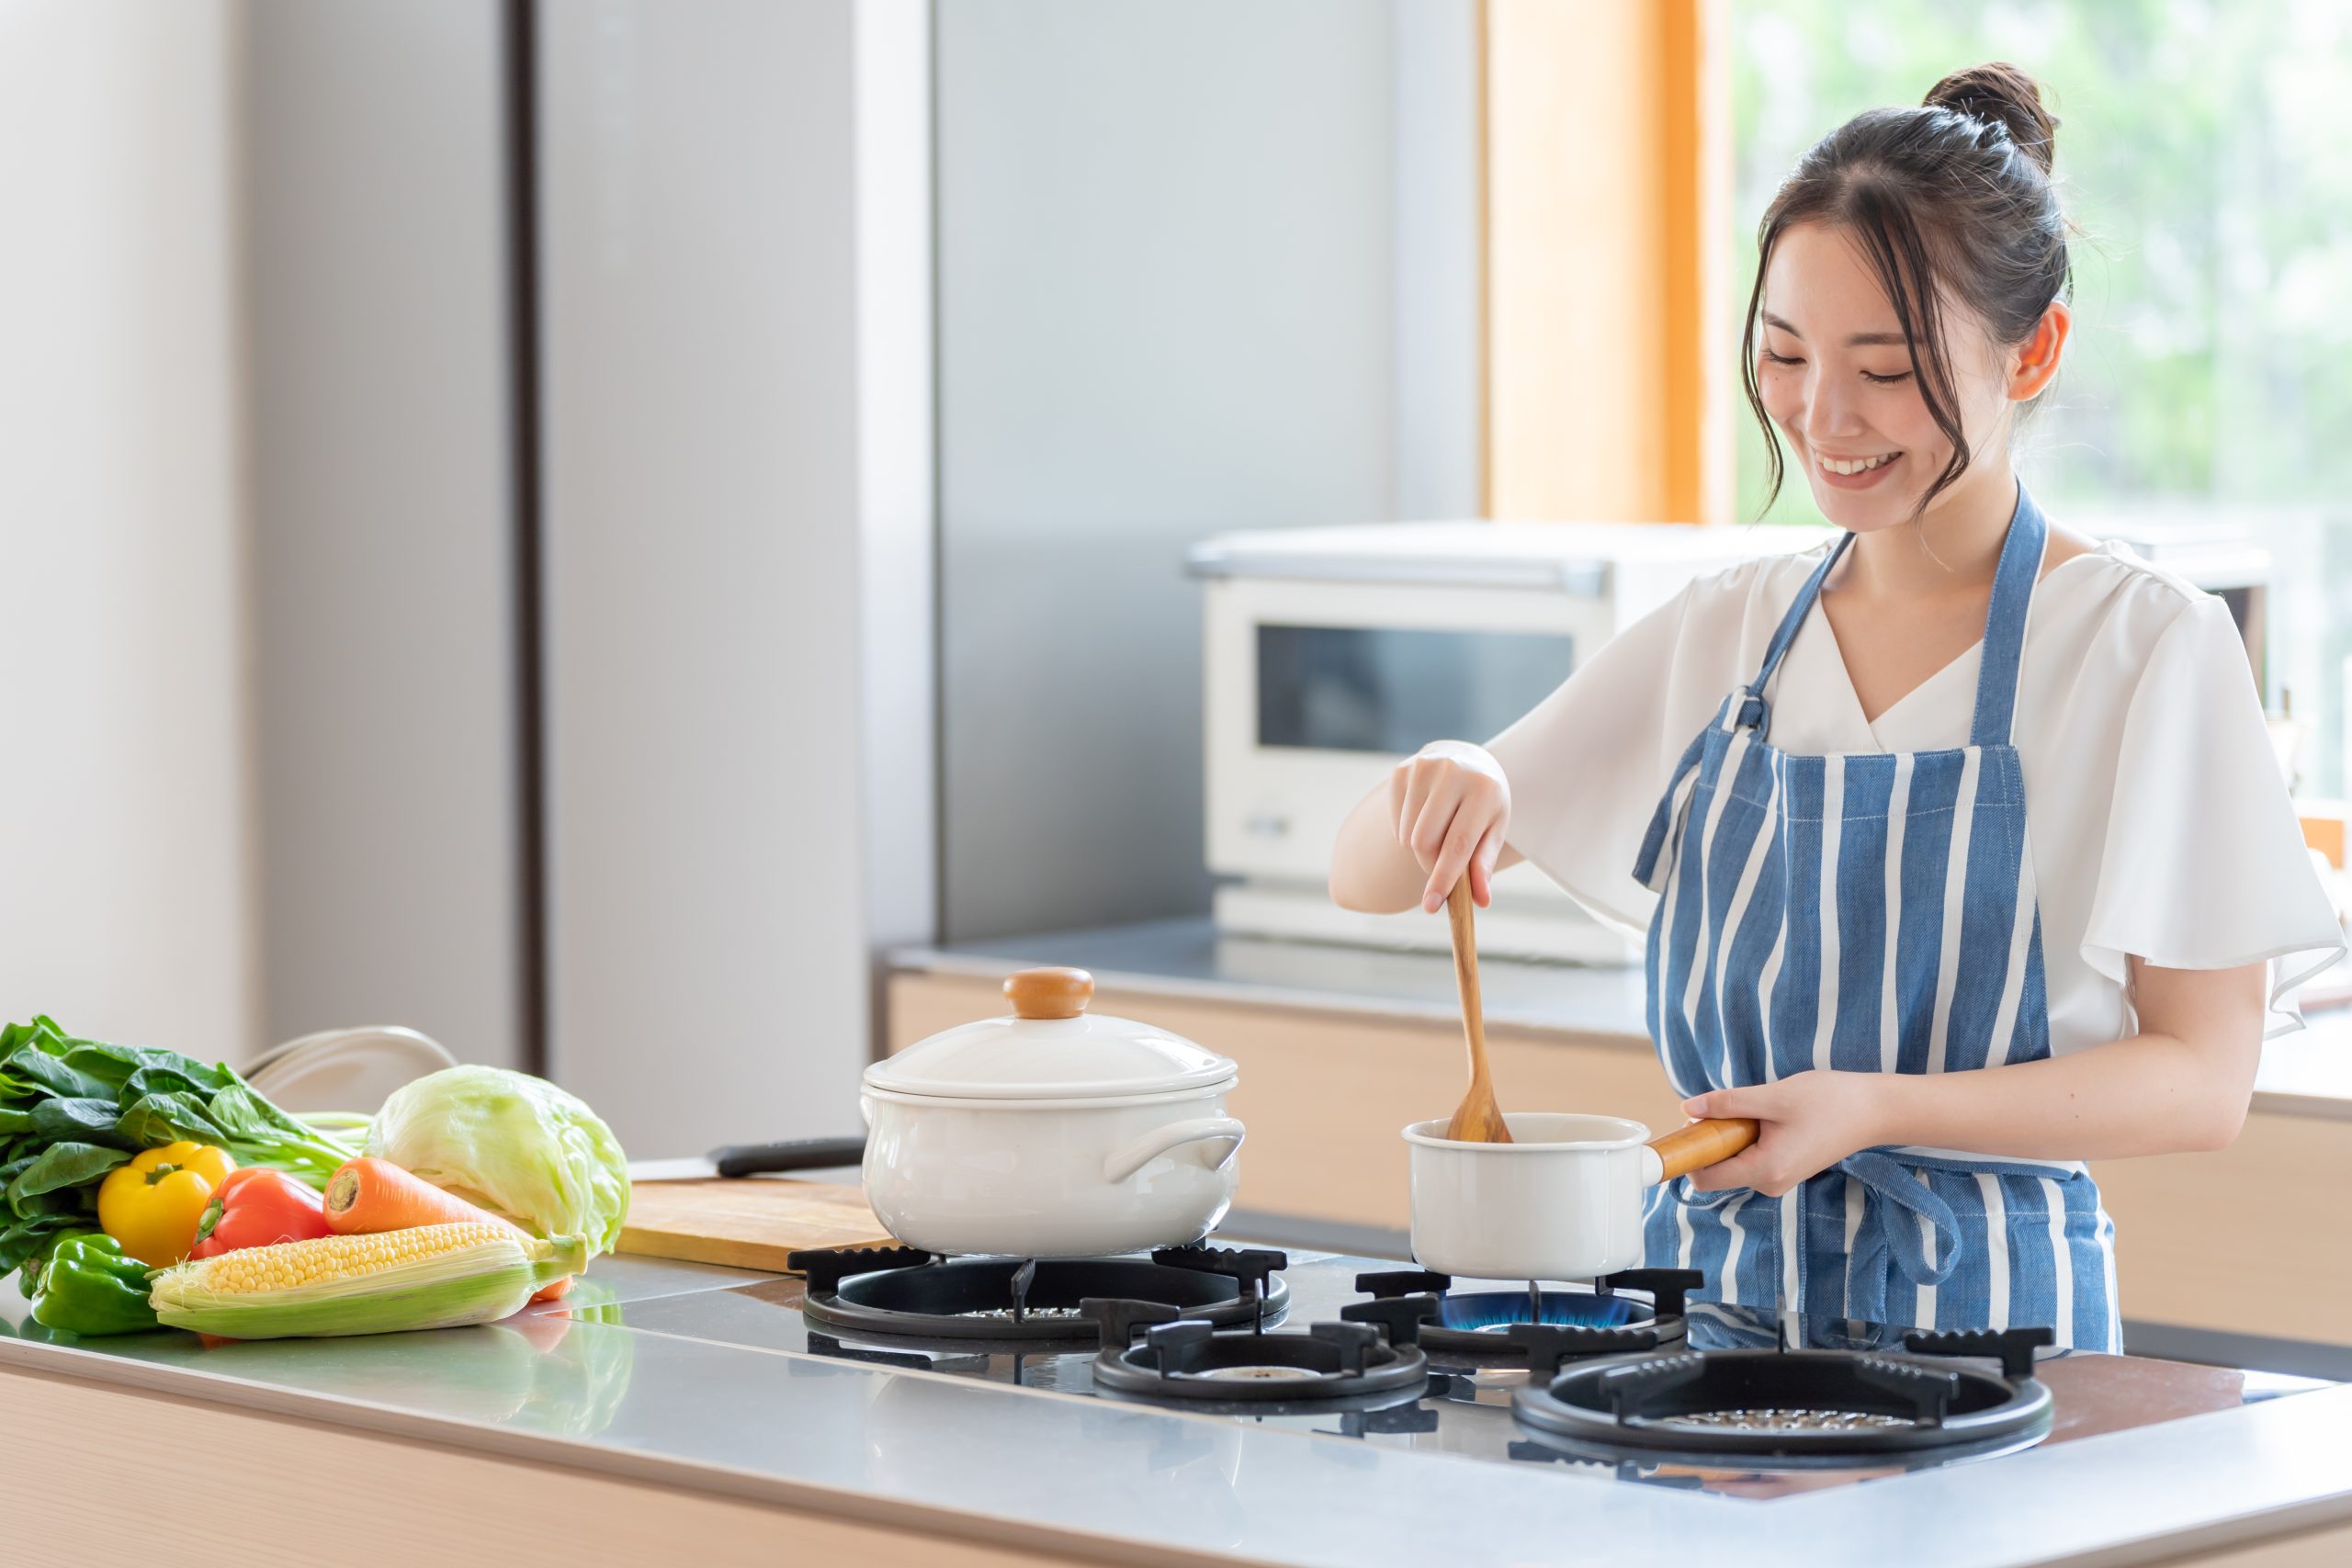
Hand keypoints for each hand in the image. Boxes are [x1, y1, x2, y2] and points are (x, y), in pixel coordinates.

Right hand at [1389, 742, 1510, 911]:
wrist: (1465, 758)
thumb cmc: (1483, 802)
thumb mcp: (1493, 828)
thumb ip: (1483, 864)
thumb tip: (1480, 900)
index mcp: (1484, 790)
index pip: (1458, 844)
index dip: (1443, 878)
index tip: (1431, 906)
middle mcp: (1453, 773)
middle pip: (1425, 842)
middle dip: (1430, 862)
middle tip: (1441, 859)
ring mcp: (1423, 767)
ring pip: (1407, 835)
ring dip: (1418, 845)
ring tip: (1437, 829)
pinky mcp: (1401, 770)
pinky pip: (1395, 822)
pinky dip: (1406, 831)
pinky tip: (1422, 815)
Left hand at [1678, 1072, 1895, 1196]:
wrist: (1873, 1110)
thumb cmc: (1829, 1102)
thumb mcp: (1772, 1097)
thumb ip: (1727, 1104)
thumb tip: (1687, 1110)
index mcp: (1765, 1171)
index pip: (1705, 1178)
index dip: (1688, 1154)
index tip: (1686, 1126)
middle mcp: (1770, 1183)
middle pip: (1717, 1168)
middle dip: (1713, 1138)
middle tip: (1730, 1108)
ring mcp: (1779, 1178)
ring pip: (1734, 1159)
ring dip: (1733, 1134)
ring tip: (1761, 1110)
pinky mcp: (1786, 1168)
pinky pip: (1751, 1155)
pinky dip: (1748, 1136)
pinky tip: (1771, 1116)